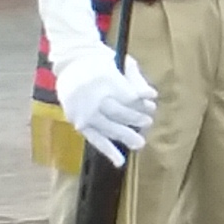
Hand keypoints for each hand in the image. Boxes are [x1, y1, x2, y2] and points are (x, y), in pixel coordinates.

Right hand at [53, 45, 157, 163]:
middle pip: (117, 112)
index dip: (140, 102)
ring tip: (139, 143)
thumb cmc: (103, 63)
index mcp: (103, 79)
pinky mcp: (77, 121)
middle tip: (147, 122)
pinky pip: (93, 137)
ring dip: (124, 135)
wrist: (71, 63)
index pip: (126, 96)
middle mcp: (91, 96)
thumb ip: (136, 79)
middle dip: (134, 118)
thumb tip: (151, 95)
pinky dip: (107, 150)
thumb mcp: (121, 62)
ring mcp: (83, 111)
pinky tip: (119, 161)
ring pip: (106, 127)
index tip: (151, 103)